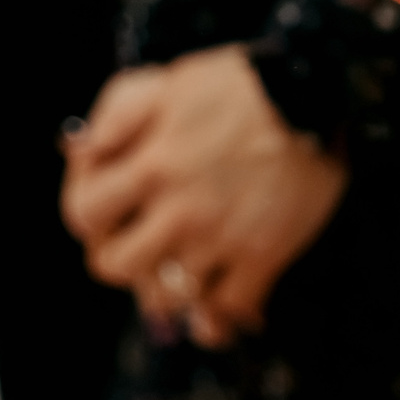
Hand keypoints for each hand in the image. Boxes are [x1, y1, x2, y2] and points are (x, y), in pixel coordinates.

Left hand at [60, 46, 348, 347]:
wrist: (320, 90)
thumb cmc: (242, 81)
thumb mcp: (170, 81)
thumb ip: (117, 111)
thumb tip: (79, 148)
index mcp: (152, 163)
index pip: (83, 214)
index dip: (87, 212)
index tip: (109, 202)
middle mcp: (181, 209)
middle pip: (116, 267)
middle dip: (120, 256)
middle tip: (140, 243)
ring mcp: (222, 238)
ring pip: (168, 298)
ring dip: (168, 288)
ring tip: (179, 273)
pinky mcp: (264, 255)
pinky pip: (226, 312)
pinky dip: (216, 318)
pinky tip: (215, 307)